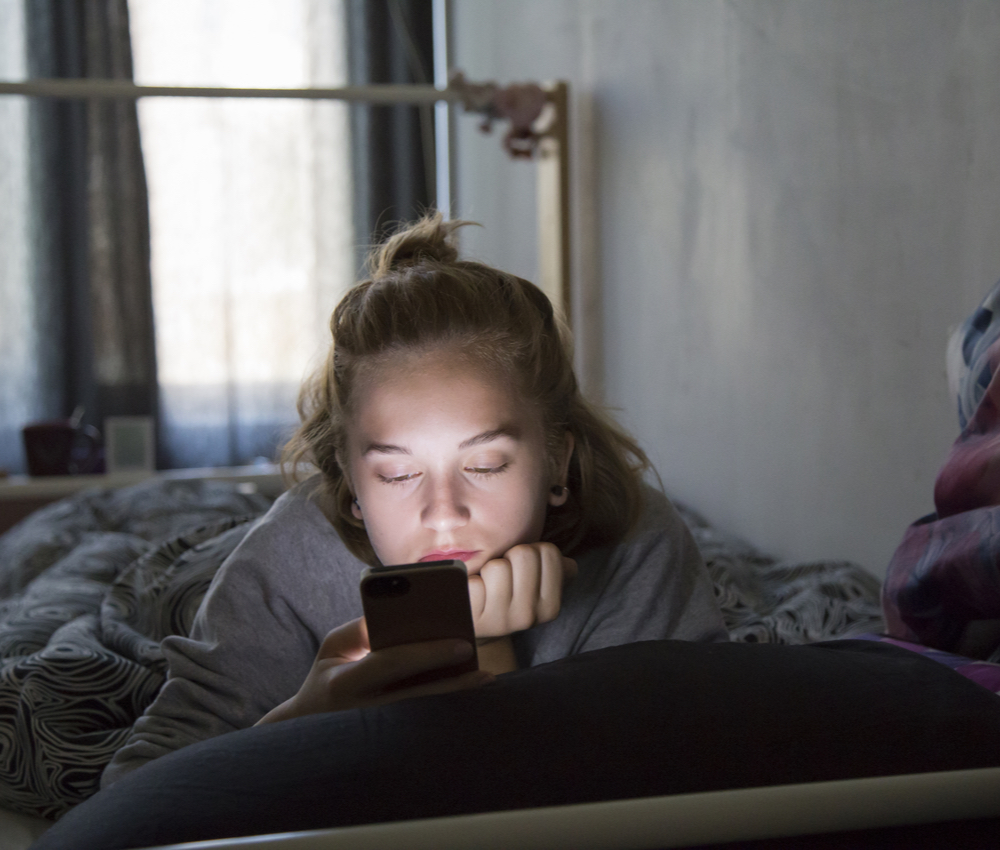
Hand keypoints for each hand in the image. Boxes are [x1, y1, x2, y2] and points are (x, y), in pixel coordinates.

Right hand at [256, 617, 492, 724]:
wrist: (307, 731)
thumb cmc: (325, 678)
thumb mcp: (332, 649)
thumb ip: (359, 629)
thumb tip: (396, 615)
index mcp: (344, 683)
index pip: (391, 663)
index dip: (428, 652)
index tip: (463, 644)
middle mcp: (363, 711)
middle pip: (417, 695)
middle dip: (453, 681)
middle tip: (485, 671)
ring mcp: (376, 730)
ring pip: (424, 715)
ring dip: (455, 697)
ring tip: (485, 681)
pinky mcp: (387, 740)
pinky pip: (424, 721)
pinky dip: (447, 706)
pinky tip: (469, 695)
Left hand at [468, 542, 577, 638]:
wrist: (472, 629)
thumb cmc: (504, 596)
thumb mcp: (534, 587)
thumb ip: (554, 572)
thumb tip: (570, 566)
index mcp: (550, 606)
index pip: (549, 552)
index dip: (531, 551)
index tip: (521, 568)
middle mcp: (530, 616)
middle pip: (524, 553)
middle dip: (509, 557)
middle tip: (501, 576)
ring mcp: (502, 620)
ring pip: (498, 567)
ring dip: (487, 570)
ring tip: (486, 586)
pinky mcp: (475, 619)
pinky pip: (474, 583)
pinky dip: (470, 582)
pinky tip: (472, 595)